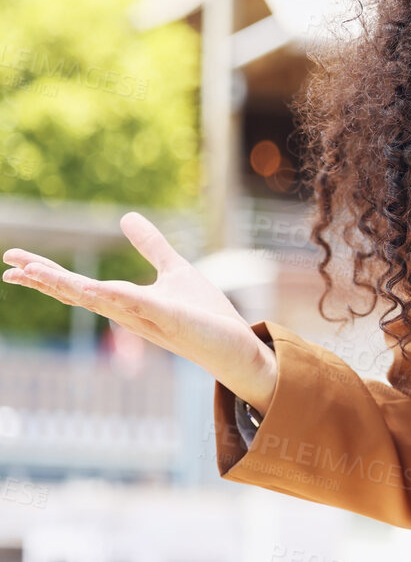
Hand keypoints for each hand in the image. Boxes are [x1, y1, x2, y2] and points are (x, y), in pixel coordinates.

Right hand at [3, 211, 278, 411]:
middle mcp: (129, 311)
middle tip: (9, 267)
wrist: (236, 344)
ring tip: (35, 273)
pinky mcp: (173, 318)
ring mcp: (149, 316)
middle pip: (78, 294)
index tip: (13, 260)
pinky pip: (141, 304)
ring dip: (68, 286)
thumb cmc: (205, 313)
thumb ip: (150, 245)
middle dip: (44, 279)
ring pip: (101, 300)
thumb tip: (126, 217)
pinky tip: (98, 286)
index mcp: (126, 301)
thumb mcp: (174, 269)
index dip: (46, 273)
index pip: (79, 285)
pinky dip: (119, 295)